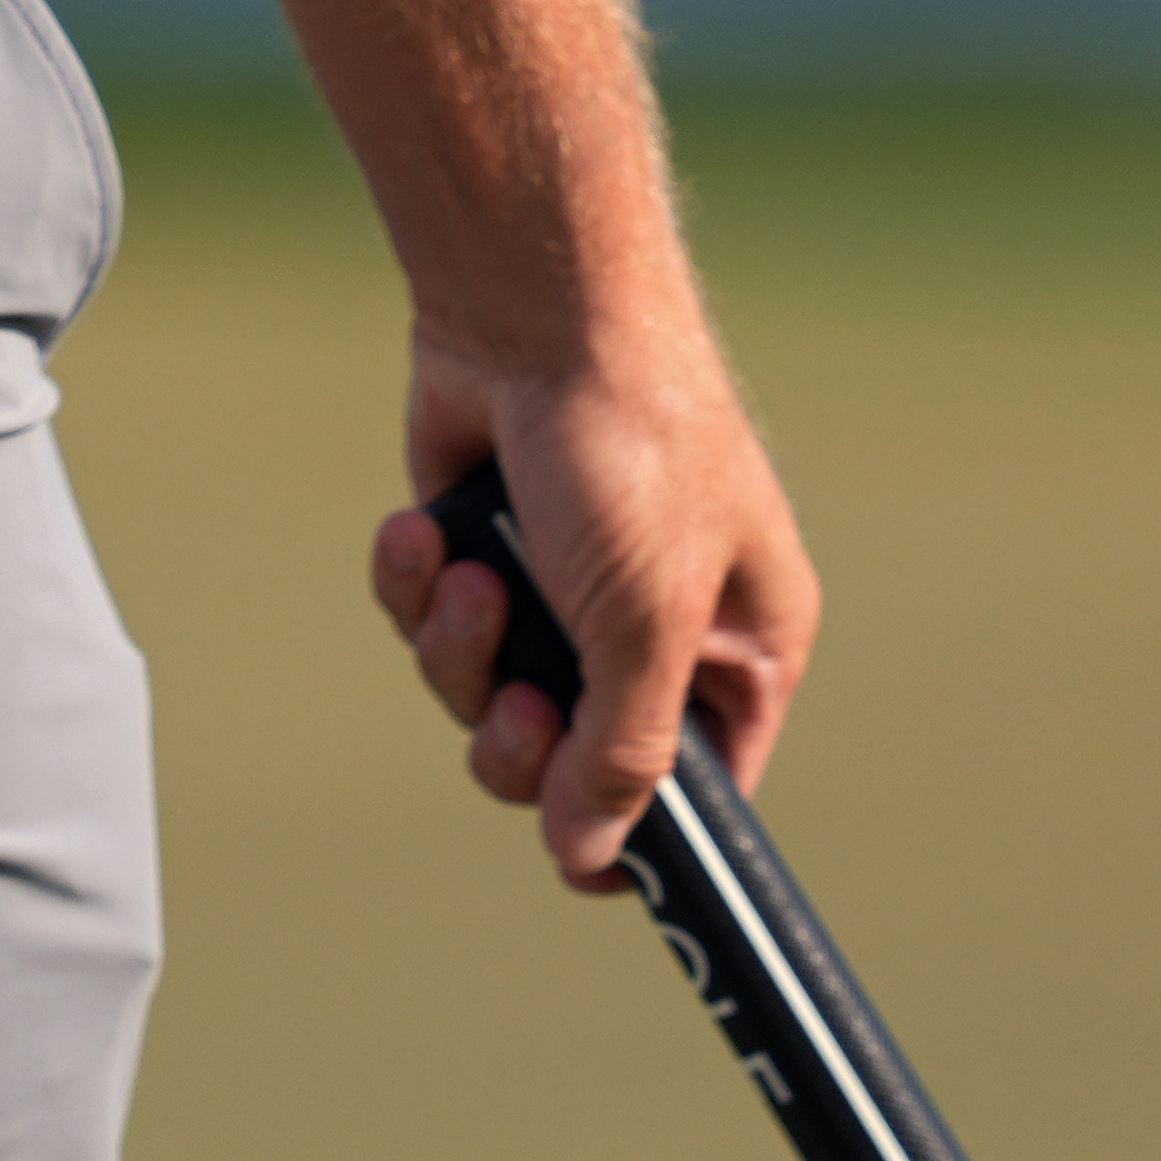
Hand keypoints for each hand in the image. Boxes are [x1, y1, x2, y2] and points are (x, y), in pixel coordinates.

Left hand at [366, 333, 818, 890]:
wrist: (531, 302)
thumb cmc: (630, 443)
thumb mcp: (644, 620)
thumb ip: (623, 752)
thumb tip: (593, 858)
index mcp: (742, 648)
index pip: (703, 791)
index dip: (639, 833)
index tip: (576, 856)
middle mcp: (657, 626)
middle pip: (570, 763)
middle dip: (517, 736)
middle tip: (511, 694)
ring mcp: (563, 587)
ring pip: (485, 697)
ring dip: (459, 650)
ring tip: (468, 576)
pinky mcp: (483, 548)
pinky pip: (434, 622)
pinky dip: (418, 585)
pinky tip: (423, 533)